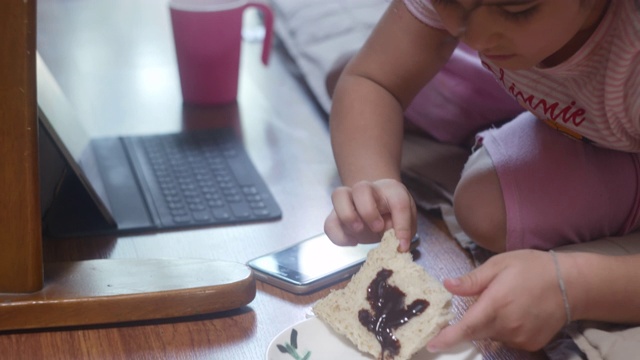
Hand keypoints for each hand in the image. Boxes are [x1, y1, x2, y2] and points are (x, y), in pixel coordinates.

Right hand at [324, 179, 416, 250]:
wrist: (378, 210)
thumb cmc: (393, 214)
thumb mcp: (407, 222)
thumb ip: (404, 230)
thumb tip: (399, 246)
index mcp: (390, 190)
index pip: (398, 201)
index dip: (401, 224)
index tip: (402, 243)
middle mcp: (368, 190)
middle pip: (361, 188)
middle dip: (368, 210)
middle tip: (377, 228)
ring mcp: (349, 201)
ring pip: (338, 195)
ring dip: (347, 216)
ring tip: (358, 231)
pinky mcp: (336, 216)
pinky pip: (329, 223)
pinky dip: (338, 236)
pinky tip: (353, 241)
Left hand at [427, 250, 566, 351]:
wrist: (572, 284)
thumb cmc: (532, 268)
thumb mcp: (499, 264)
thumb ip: (473, 279)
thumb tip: (448, 285)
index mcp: (495, 305)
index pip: (465, 328)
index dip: (447, 338)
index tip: (432, 345)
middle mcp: (506, 326)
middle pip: (475, 333)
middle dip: (468, 325)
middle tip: (479, 304)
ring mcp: (520, 338)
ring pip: (491, 336)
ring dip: (488, 324)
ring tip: (504, 302)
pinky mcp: (531, 344)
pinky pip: (508, 340)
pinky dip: (504, 329)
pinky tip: (516, 312)